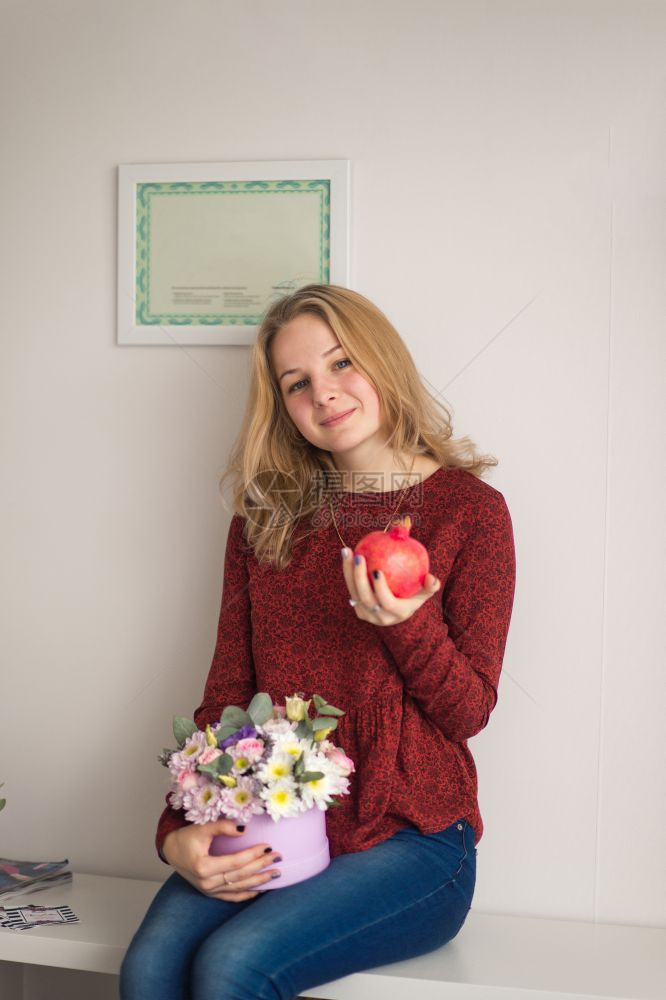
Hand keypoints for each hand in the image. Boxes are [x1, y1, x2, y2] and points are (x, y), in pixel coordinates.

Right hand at [162, 818, 281, 901]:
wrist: (171, 851)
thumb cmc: (186, 838)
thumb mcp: (202, 828)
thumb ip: (222, 826)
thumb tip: (244, 828)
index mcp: (204, 867)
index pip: (236, 862)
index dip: (253, 854)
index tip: (268, 846)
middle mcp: (207, 883)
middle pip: (240, 876)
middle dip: (261, 866)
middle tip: (278, 857)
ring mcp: (209, 891)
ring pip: (239, 888)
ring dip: (259, 881)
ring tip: (276, 874)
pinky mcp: (210, 894)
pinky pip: (232, 897)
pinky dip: (247, 894)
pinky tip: (260, 890)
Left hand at [341, 549, 440, 625]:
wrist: (396, 611)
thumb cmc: (413, 596)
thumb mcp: (423, 592)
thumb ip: (430, 585)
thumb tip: (431, 578)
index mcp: (397, 613)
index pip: (387, 602)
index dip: (380, 589)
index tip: (376, 570)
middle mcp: (380, 616)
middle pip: (366, 597)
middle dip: (359, 577)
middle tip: (359, 557)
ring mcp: (367, 614)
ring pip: (354, 592)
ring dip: (349, 571)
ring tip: (347, 551)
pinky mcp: (358, 609)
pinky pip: (351, 588)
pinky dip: (347, 572)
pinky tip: (347, 554)